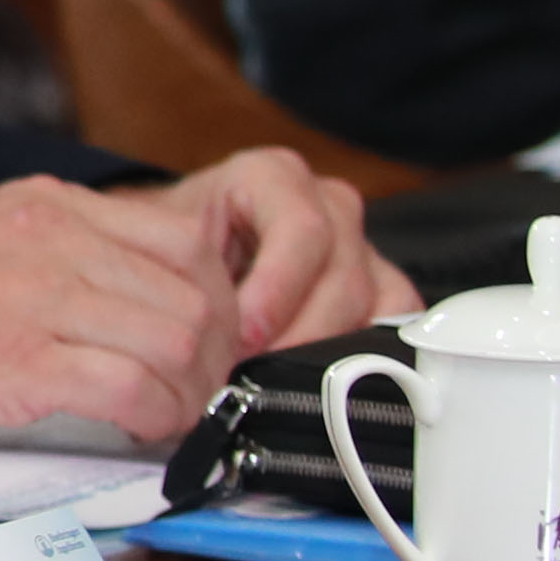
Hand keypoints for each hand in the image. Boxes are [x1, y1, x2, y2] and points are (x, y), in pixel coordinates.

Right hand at [0, 178, 237, 445]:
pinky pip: (133, 391)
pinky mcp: (12, 363)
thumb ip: (50, 255)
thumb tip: (123, 302)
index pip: (185, 242)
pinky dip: (153, 422)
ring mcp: (33, 298)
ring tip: (164, 421)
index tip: (197, 347)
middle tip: (192, 397)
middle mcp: (49, 239)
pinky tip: (134, 434)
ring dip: (190, 396)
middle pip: (199, 297)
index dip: (213, 304)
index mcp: (41, 206)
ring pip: (181, 342)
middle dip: (214, 359)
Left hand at [133, 147, 409, 356]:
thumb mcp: (165, 247)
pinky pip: (393, 326)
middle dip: (297, 333)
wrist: (176, 256)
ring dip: (327, 353)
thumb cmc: (169, 248)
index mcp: (273, 177)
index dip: (277, 289)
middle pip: (342, 275)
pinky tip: (316, 383)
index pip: (302, 229)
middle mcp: (328, 205)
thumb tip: (206, 334)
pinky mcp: (382, 289)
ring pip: (374, 304)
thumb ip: (189, 276)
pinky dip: (362, 358)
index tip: (246, 335)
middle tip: (256, 374)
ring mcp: (362, 247)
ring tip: (278, 384)